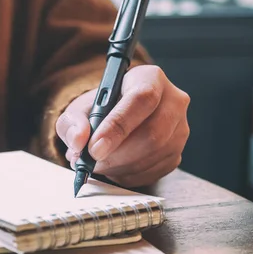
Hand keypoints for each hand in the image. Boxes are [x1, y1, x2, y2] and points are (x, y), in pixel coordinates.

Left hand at [55, 65, 189, 187]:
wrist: (114, 119)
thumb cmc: (101, 109)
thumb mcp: (80, 108)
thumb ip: (73, 122)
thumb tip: (78, 140)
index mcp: (150, 78)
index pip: (142, 99)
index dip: (117, 127)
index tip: (94, 148)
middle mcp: (173, 101)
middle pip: (152, 133)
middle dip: (116, 154)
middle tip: (90, 162)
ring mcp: (179, 129)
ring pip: (153, 155)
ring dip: (118, 167)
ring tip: (96, 164)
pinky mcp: (176, 153)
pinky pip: (154, 171)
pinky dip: (127, 175)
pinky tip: (112, 167)